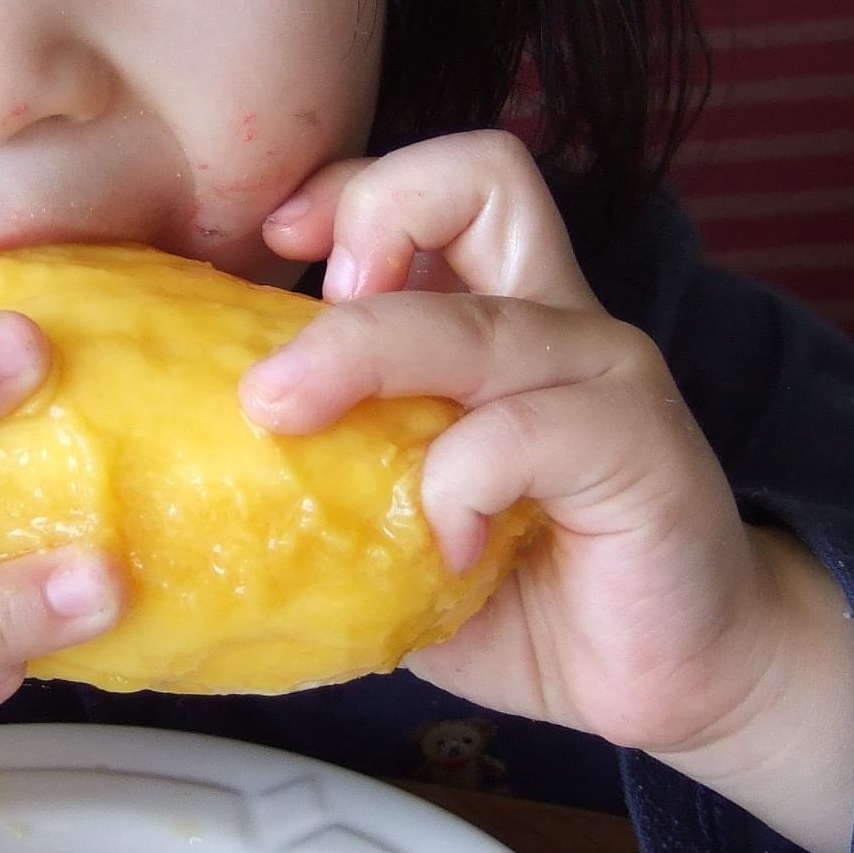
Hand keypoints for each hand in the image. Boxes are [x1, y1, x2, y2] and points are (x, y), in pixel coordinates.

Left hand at [245, 133, 853, 852]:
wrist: (676, 675)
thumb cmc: (525, 595)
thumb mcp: (394, 524)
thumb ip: (322, 473)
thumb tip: (177, 470)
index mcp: (500, 313)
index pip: (442, 181)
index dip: (350, 186)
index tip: (272, 244)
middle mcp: (558, 320)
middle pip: (481, 178)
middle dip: (364, 219)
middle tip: (279, 349)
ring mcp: (606, 377)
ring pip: (479, 314)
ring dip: (361, 353)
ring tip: (284, 418)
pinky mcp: (641, 449)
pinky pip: (526, 429)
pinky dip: (459, 481)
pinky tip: (448, 547)